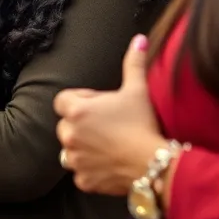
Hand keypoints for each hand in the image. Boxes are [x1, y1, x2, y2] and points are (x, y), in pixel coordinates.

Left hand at [54, 35, 166, 195]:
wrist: (155, 164)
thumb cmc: (143, 124)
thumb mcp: (137, 91)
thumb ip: (133, 63)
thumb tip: (139, 38)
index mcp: (75, 111)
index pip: (63, 100)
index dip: (82, 101)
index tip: (101, 106)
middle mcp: (68, 134)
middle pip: (66, 125)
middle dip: (82, 125)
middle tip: (107, 127)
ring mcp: (74, 159)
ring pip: (70, 150)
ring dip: (83, 148)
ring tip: (108, 146)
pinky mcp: (83, 180)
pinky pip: (80, 173)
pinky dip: (90, 171)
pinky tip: (109, 165)